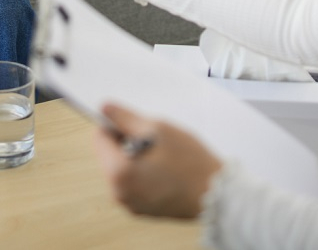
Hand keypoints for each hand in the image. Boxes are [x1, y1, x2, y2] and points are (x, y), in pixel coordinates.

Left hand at [92, 103, 221, 218]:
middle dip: (128, 142)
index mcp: (118, 173)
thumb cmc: (190, 162)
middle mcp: (118, 193)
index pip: (100, 137)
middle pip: (109, 155)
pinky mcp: (142, 210)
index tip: (136, 124)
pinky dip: (144, 173)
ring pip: (122, 169)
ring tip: (164, 156)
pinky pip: (133, 183)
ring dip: (136, 157)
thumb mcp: (158, 129)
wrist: (217, 195)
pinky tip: (166, 170)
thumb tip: (105, 108)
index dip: (117, 125)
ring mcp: (130, 204)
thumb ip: (126, 118)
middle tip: (156, 141)